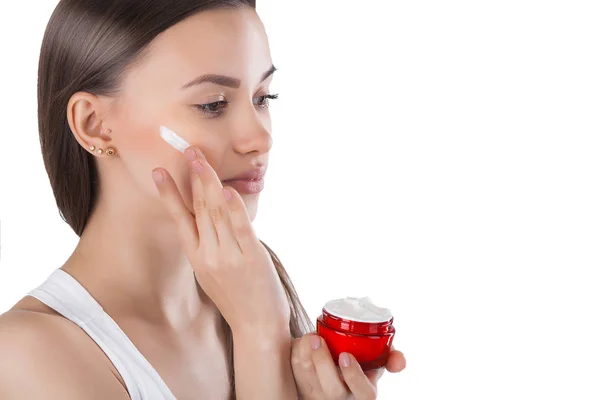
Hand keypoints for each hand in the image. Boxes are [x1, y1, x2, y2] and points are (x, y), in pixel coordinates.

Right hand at [151, 146, 289, 333]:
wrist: (256, 326)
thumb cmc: (237, 297)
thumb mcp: (212, 271)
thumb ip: (208, 244)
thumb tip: (210, 216)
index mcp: (197, 257)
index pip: (180, 218)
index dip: (169, 193)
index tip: (159, 172)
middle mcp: (208, 255)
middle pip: (198, 209)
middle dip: (193, 177)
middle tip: (189, 151)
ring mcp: (229, 257)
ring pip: (216, 213)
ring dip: (209, 184)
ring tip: (202, 160)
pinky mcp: (251, 259)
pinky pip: (240, 229)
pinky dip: (234, 209)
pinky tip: (228, 190)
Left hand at [291, 333, 405, 399]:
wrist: (332, 377)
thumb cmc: (357, 368)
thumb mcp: (376, 365)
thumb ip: (390, 358)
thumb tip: (399, 360)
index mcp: (363, 393)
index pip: (363, 392)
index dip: (353, 375)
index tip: (346, 355)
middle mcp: (341, 399)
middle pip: (331, 389)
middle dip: (322, 362)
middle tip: (318, 339)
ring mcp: (319, 397)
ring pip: (307, 380)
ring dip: (305, 355)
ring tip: (309, 337)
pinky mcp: (301, 390)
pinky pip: (294, 374)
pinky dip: (296, 355)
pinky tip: (302, 343)